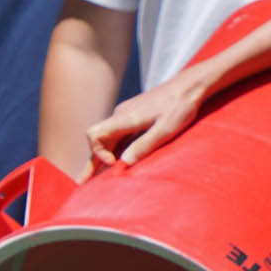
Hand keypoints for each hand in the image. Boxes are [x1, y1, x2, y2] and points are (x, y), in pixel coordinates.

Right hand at [86, 64, 217, 172]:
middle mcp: (121, 115)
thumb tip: (123, 163)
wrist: (189, 86)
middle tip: (81, 183)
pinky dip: (112, 149)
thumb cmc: (179, 107)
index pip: (95, 134)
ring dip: (101, 157)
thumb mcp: (165, 130)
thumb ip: (144, 146)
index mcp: (125, 118)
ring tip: (91, 178)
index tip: (114, 164)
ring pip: (107, 138)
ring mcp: (126, 115)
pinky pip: (117, 135)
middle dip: (92, 162)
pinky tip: (113, 161)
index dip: (98, 152)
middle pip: (97, 140)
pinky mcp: (134, 116)